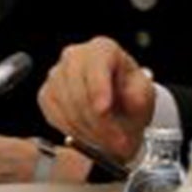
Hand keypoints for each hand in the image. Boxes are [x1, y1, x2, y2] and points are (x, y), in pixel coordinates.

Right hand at [38, 38, 154, 162]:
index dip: (98, 89)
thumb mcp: (144, 93)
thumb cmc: (131, 95)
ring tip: (111, 143)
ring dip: (89, 130)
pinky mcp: (46, 94)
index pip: (96, 65)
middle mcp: (75, 56)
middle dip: (99, 121)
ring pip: (66, 107)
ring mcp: (56, 74)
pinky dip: (75, 131)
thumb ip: (139, 95)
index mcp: (103, 48)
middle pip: (78, 90)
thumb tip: (130, 99)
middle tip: (118, 141)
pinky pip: (55, 116)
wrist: (119, 106)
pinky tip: (93, 136)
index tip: (104, 109)